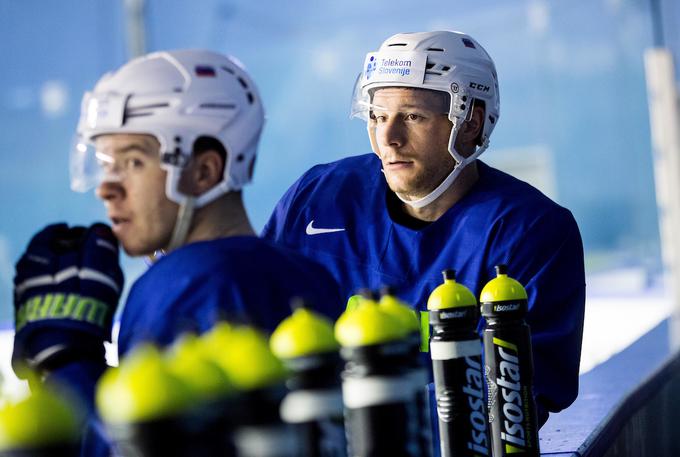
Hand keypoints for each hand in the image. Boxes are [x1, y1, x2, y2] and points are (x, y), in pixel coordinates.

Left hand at [12, 223, 123, 376]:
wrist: (64, 348)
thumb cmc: (82, 302)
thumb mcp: (98, 267)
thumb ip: (100, 245)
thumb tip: (100, 231)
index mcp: (36, 258)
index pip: (49, 234)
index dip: (67, 231)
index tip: (80, 232)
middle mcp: (24, 275)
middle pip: (45, 256)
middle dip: (64, 253)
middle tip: (84, 254)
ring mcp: (25, 298)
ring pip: (45, 277)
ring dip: (62, 273)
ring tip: (83, 278)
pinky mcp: (31, 317)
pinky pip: (46, 295)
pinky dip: (60, 291)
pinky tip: (75, 298)